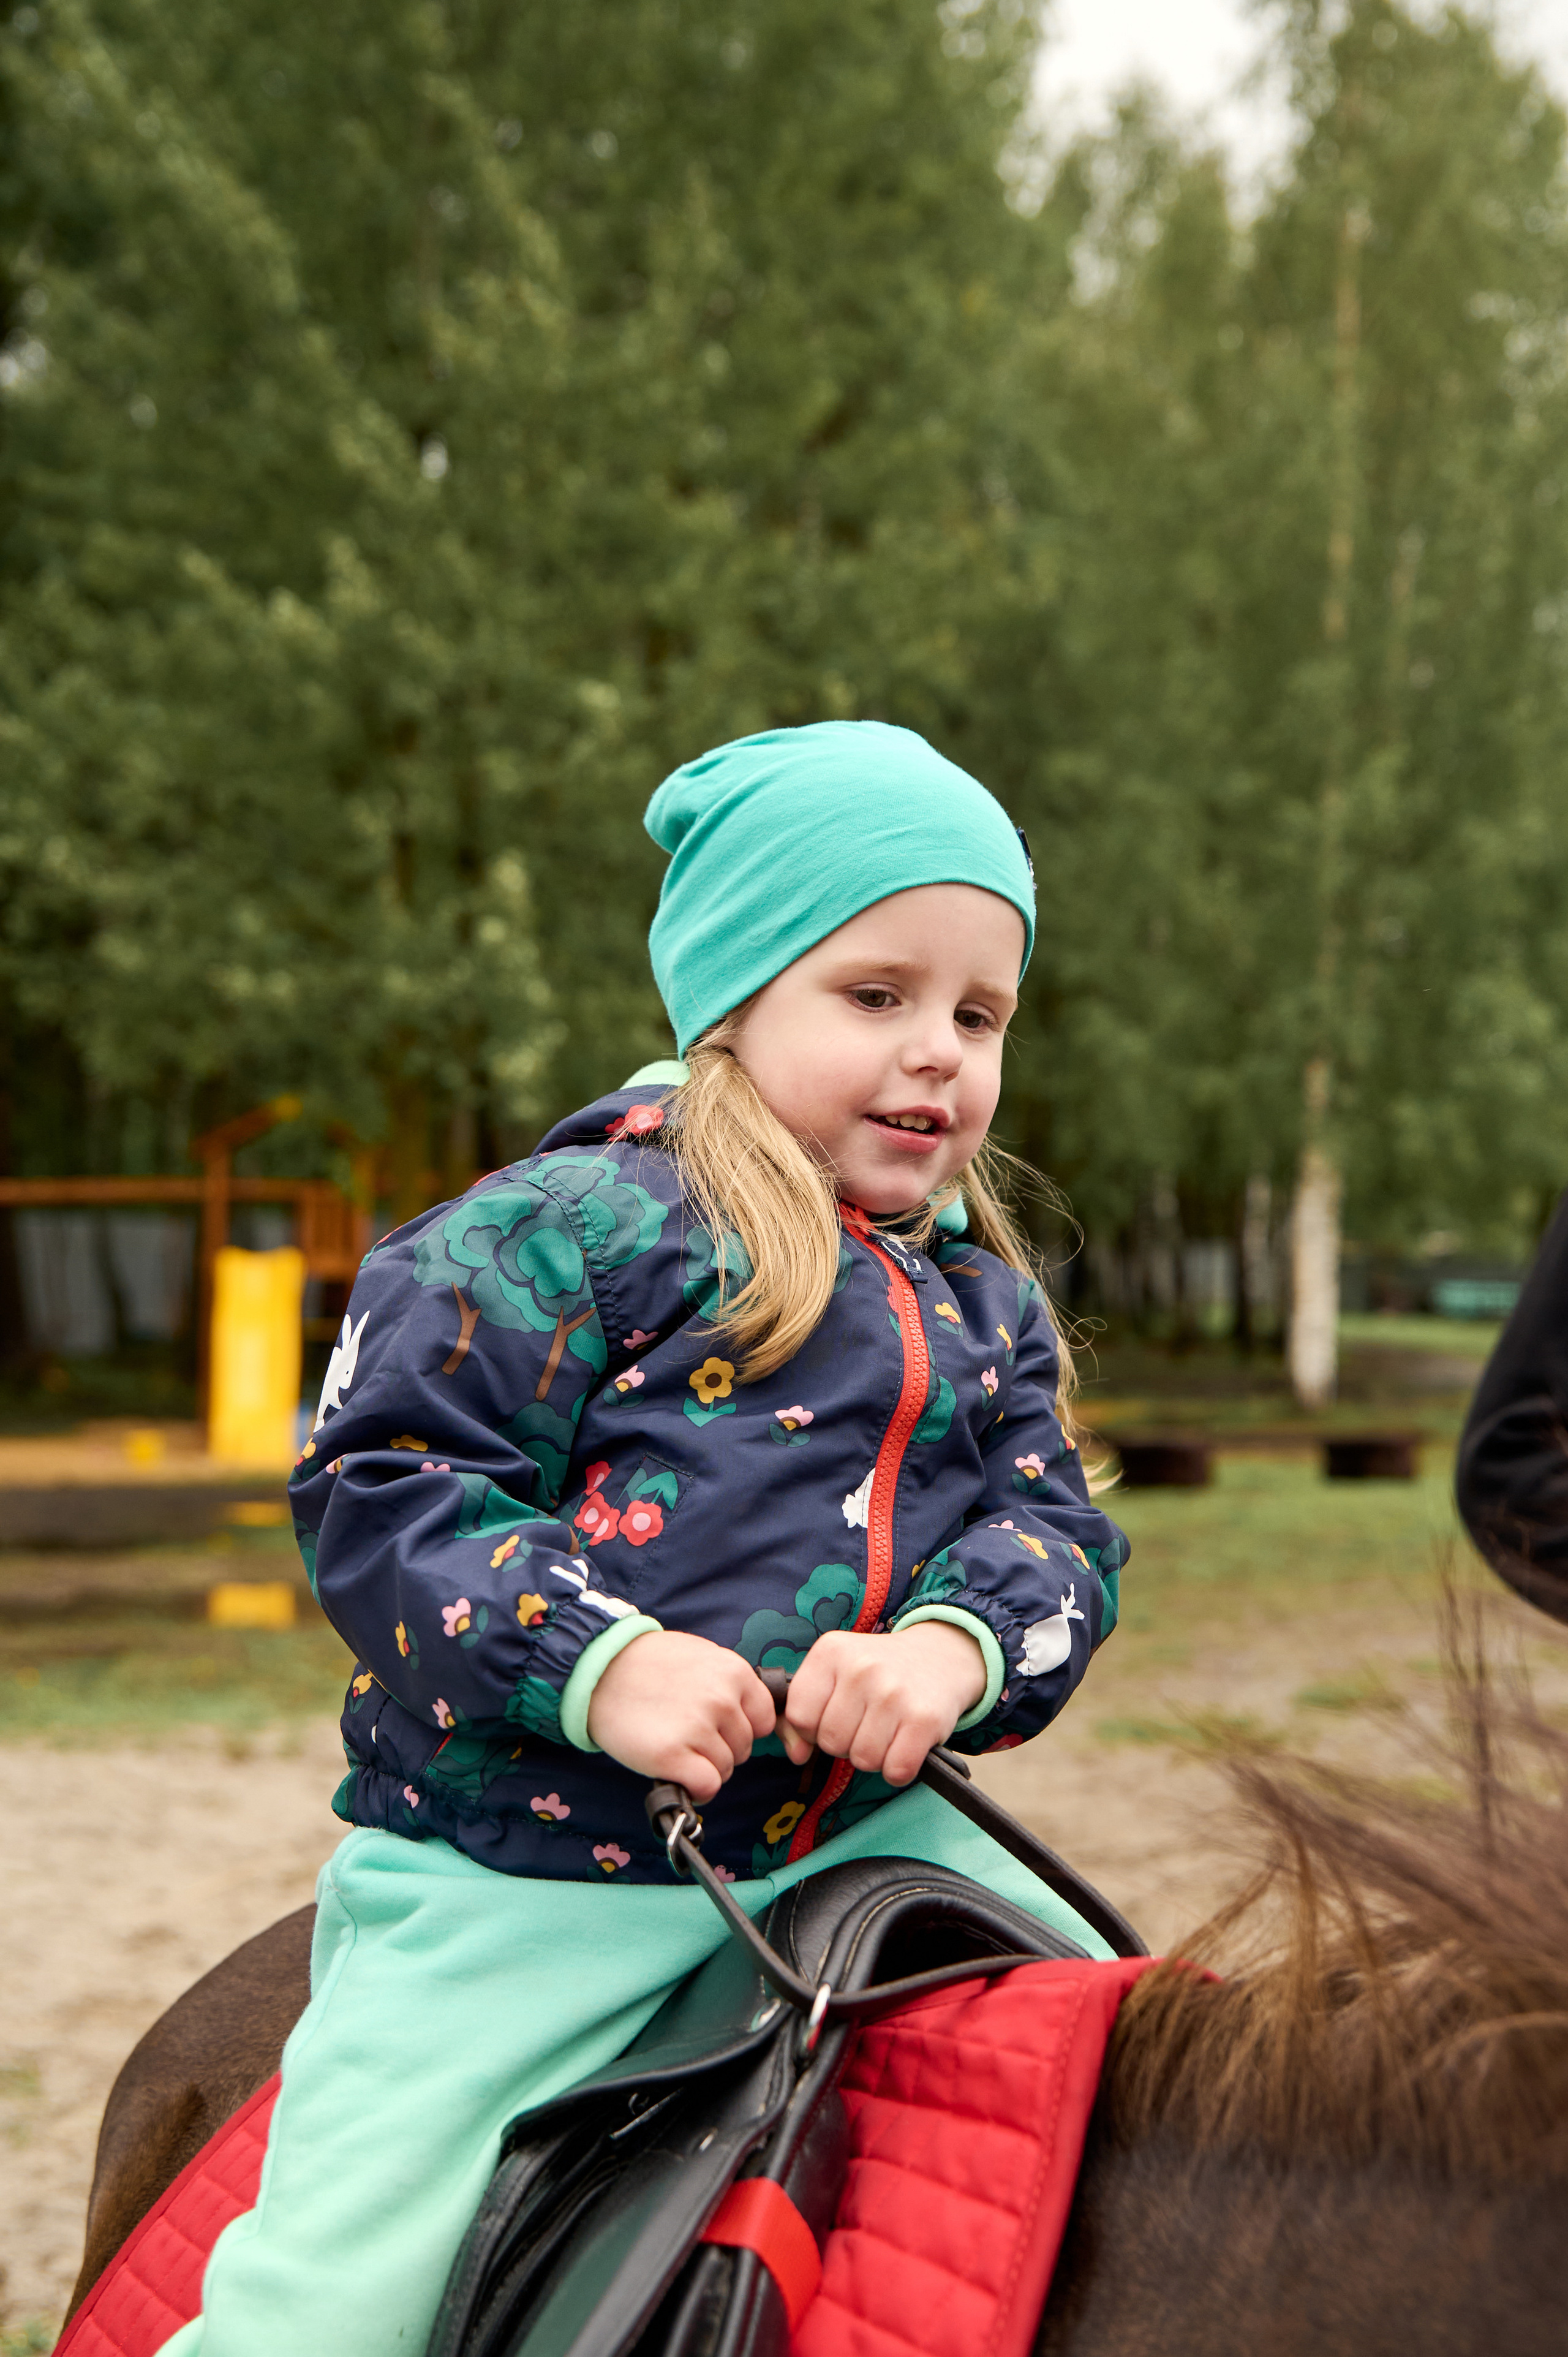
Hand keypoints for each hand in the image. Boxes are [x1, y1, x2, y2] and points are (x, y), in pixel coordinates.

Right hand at [586, 1630, 775, 1803]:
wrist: (599, 1671)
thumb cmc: (650, 1666)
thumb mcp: (701, 1657)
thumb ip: (730, 1684)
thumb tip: (755, 1718)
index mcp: (734, 1672)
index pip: (764, 1720)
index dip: (741, 1729)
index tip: (717, 1727)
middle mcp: (721, 1699)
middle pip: (744, 1748)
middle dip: (720, 1749)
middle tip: (687, 1734)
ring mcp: (697, 1727)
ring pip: (726, 1769)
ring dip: (704, 1767)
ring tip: (676, 1746)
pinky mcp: (672, 1755)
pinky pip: (707, 1786)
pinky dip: (696, 1788)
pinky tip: (677, 1773)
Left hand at [779, 1621, 986, 1787]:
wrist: (939, 1657)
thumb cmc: (877, 1673)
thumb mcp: (833, 1675)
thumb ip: (802, 1715)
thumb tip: (797, 1755)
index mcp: (830, 1651)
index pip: (799, 1717)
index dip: (814, 1728)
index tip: (835, 1715)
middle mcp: (861, 1667)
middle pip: (831, 1743)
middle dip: (846, 1743)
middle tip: (867, 1722)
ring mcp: (894, 1693)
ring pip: (863, 1760)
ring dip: (874, 1757)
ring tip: (887, 1730)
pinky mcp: (925, 1718)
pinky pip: (896, 1770)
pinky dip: (899, 1769)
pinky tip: (905, 1745)